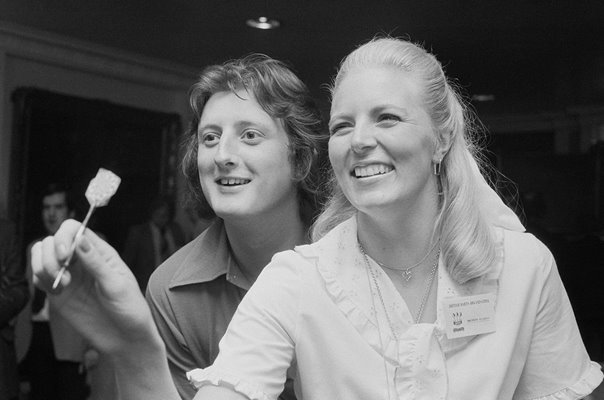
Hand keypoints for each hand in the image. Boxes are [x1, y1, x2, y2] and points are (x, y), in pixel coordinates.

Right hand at [32, 219, 159, 354]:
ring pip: (41, 256)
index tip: (63, 255)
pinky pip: (39, 277)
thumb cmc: (130, 308)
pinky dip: (39, 280)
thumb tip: (80, 240)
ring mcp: (69, 275)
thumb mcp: (117, 285)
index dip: (63, 236)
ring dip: (42, 266)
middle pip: (52, 240)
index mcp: (100, 252)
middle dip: (50, 254)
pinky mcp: (59, 292)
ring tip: (60, 284)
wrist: (125, 338)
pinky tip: (56, 291)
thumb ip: (96, 263)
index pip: (74, 229)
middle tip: (63, 275)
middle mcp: (82, 260)